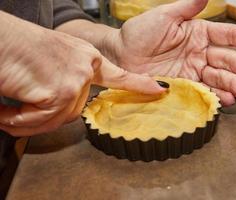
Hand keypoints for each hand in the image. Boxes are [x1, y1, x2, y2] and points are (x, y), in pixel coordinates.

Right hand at [0, 12, 164, 135]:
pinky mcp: (59, 91)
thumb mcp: (52, 63)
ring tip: (8, 110)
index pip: (118, 75)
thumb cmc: (17, 49)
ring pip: (58, 119)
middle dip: (45, 117)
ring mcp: (74, 79)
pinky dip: (16, 121)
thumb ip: (67, 84)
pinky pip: (40, 121)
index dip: (138, 84)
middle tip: (20, 112)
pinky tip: (5, 110)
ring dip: (27, 121)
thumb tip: (63, 107)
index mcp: (86, 58)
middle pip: (75, 110)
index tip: (158, 89)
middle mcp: (84, 67)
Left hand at [100, 0, 235, 105]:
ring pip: (218, 78)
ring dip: (233, 85)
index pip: (228, 35)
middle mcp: (199, 52)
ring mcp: (192, 70)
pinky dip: (215, 96)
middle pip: (227, 60)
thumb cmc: (139, 33)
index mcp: (198, 33)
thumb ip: (186, 8)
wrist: (121, 55)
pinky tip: (226, 100)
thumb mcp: (163, 16)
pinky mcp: (183, 85)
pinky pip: (202, 90)